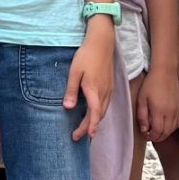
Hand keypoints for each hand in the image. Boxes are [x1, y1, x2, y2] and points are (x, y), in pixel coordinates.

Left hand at [65, 21, 117, 140]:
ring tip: (86, 129)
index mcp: (94, 90)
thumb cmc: (86, 56)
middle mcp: (104, 92)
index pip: (94, 113)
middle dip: (89, 127)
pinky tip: (94, 113)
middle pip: (99, 115)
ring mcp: (109, 89)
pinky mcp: (110, 85)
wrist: (102, 43)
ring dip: (95, 121)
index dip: (90, 126)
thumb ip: (72, 90)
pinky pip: (106, 104)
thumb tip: (68, 108)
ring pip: (104, 110)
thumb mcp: (74, 72)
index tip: (86, 136)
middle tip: (78, 136)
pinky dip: (100, 112)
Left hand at [137, 61, 178, 141]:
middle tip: (150, 135)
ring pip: (173, 129)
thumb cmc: (151, 84)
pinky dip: (173, 127)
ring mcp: (178, 110)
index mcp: (160, 111)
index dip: (151, 137)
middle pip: (166, 132)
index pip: (158, 132)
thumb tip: (144, 129)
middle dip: (157, 137)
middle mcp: (171, 112)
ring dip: (165, 133)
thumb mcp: (141, 99)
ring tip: (157, 130)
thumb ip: (142, 116)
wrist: (166, 71)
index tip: (146, 135)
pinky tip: (166, 124)